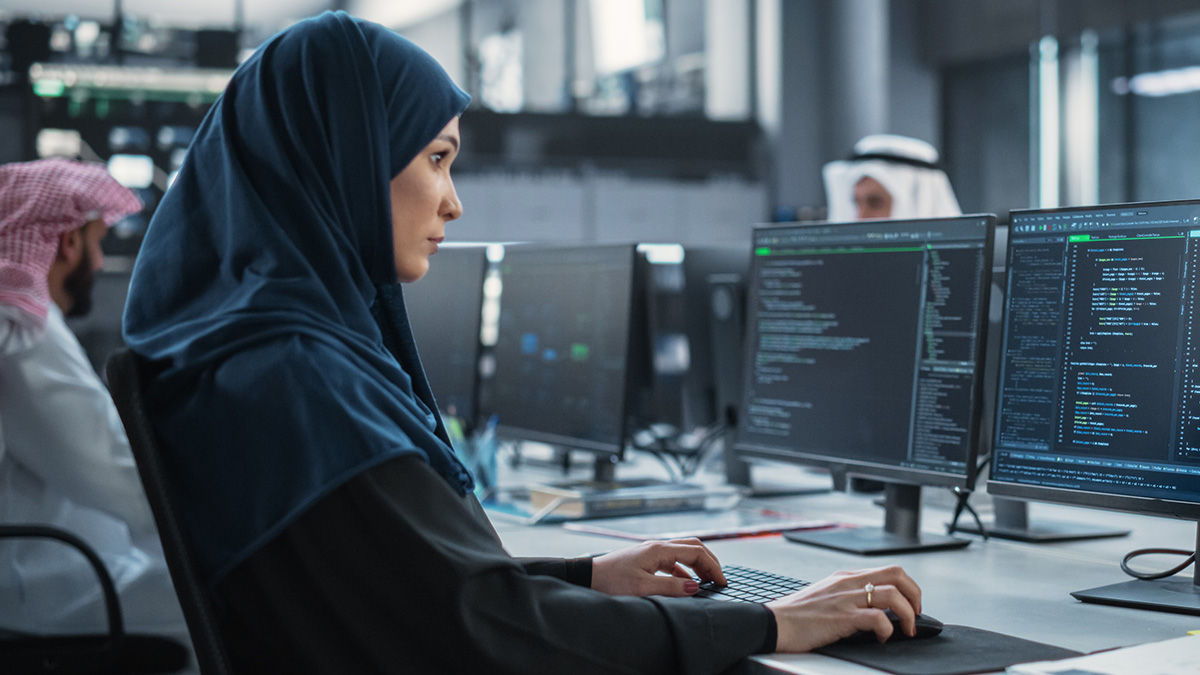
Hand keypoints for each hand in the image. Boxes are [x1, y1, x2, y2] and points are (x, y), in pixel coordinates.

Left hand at [591, 538, 726, 596]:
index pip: (695, 552)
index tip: (722, 581)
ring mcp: (651, 552)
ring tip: (708, 581)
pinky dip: (684, 571)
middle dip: (709, 561)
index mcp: (659, 550)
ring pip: (683, 553)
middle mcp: (657, 547)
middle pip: (692, 546)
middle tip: (720, 578)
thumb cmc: (611, 582)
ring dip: (698, 565)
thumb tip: (696, 587)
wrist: (588, 578)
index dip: (712, 566)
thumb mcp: (642, 588)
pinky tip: (687, 584)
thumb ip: (671, 587)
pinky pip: (672, 562)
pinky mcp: (645, 560)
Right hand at [765, 565, 921, 651]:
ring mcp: (846, 598)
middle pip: (897, 574)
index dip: (908, 587)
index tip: (910, 605)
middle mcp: (848, 582)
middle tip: (915, 615)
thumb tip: (871, 608)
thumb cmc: (796, 615)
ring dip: (908, 614)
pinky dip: (888, 630)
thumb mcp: (825, 596)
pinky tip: (882, 638)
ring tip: (905, 630)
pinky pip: (878, 618)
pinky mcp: (843, 617)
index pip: (889, 570)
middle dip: (915, 596)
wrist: (773, 623)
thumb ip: (847, 595)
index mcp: (845, 576)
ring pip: (893, 594)